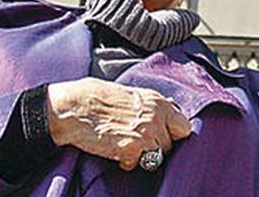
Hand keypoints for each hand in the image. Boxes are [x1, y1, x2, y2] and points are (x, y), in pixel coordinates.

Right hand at [46, 77, 191, 170]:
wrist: (74, 107)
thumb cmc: (98, 97)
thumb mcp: (133, 93)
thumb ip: (152, 105)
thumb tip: (168, 110)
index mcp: (158, 101)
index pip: (184, 125)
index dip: (174, 133)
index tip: (164, 135)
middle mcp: (156, 117)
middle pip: (170, 144)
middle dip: (157, 146)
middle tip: (140, 142)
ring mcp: (146, 134)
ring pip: (156, 156)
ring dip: (142, 155)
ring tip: (125, 145)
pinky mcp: (132, 149)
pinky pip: (136, 164)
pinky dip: (125, 162)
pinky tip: (114, 150)